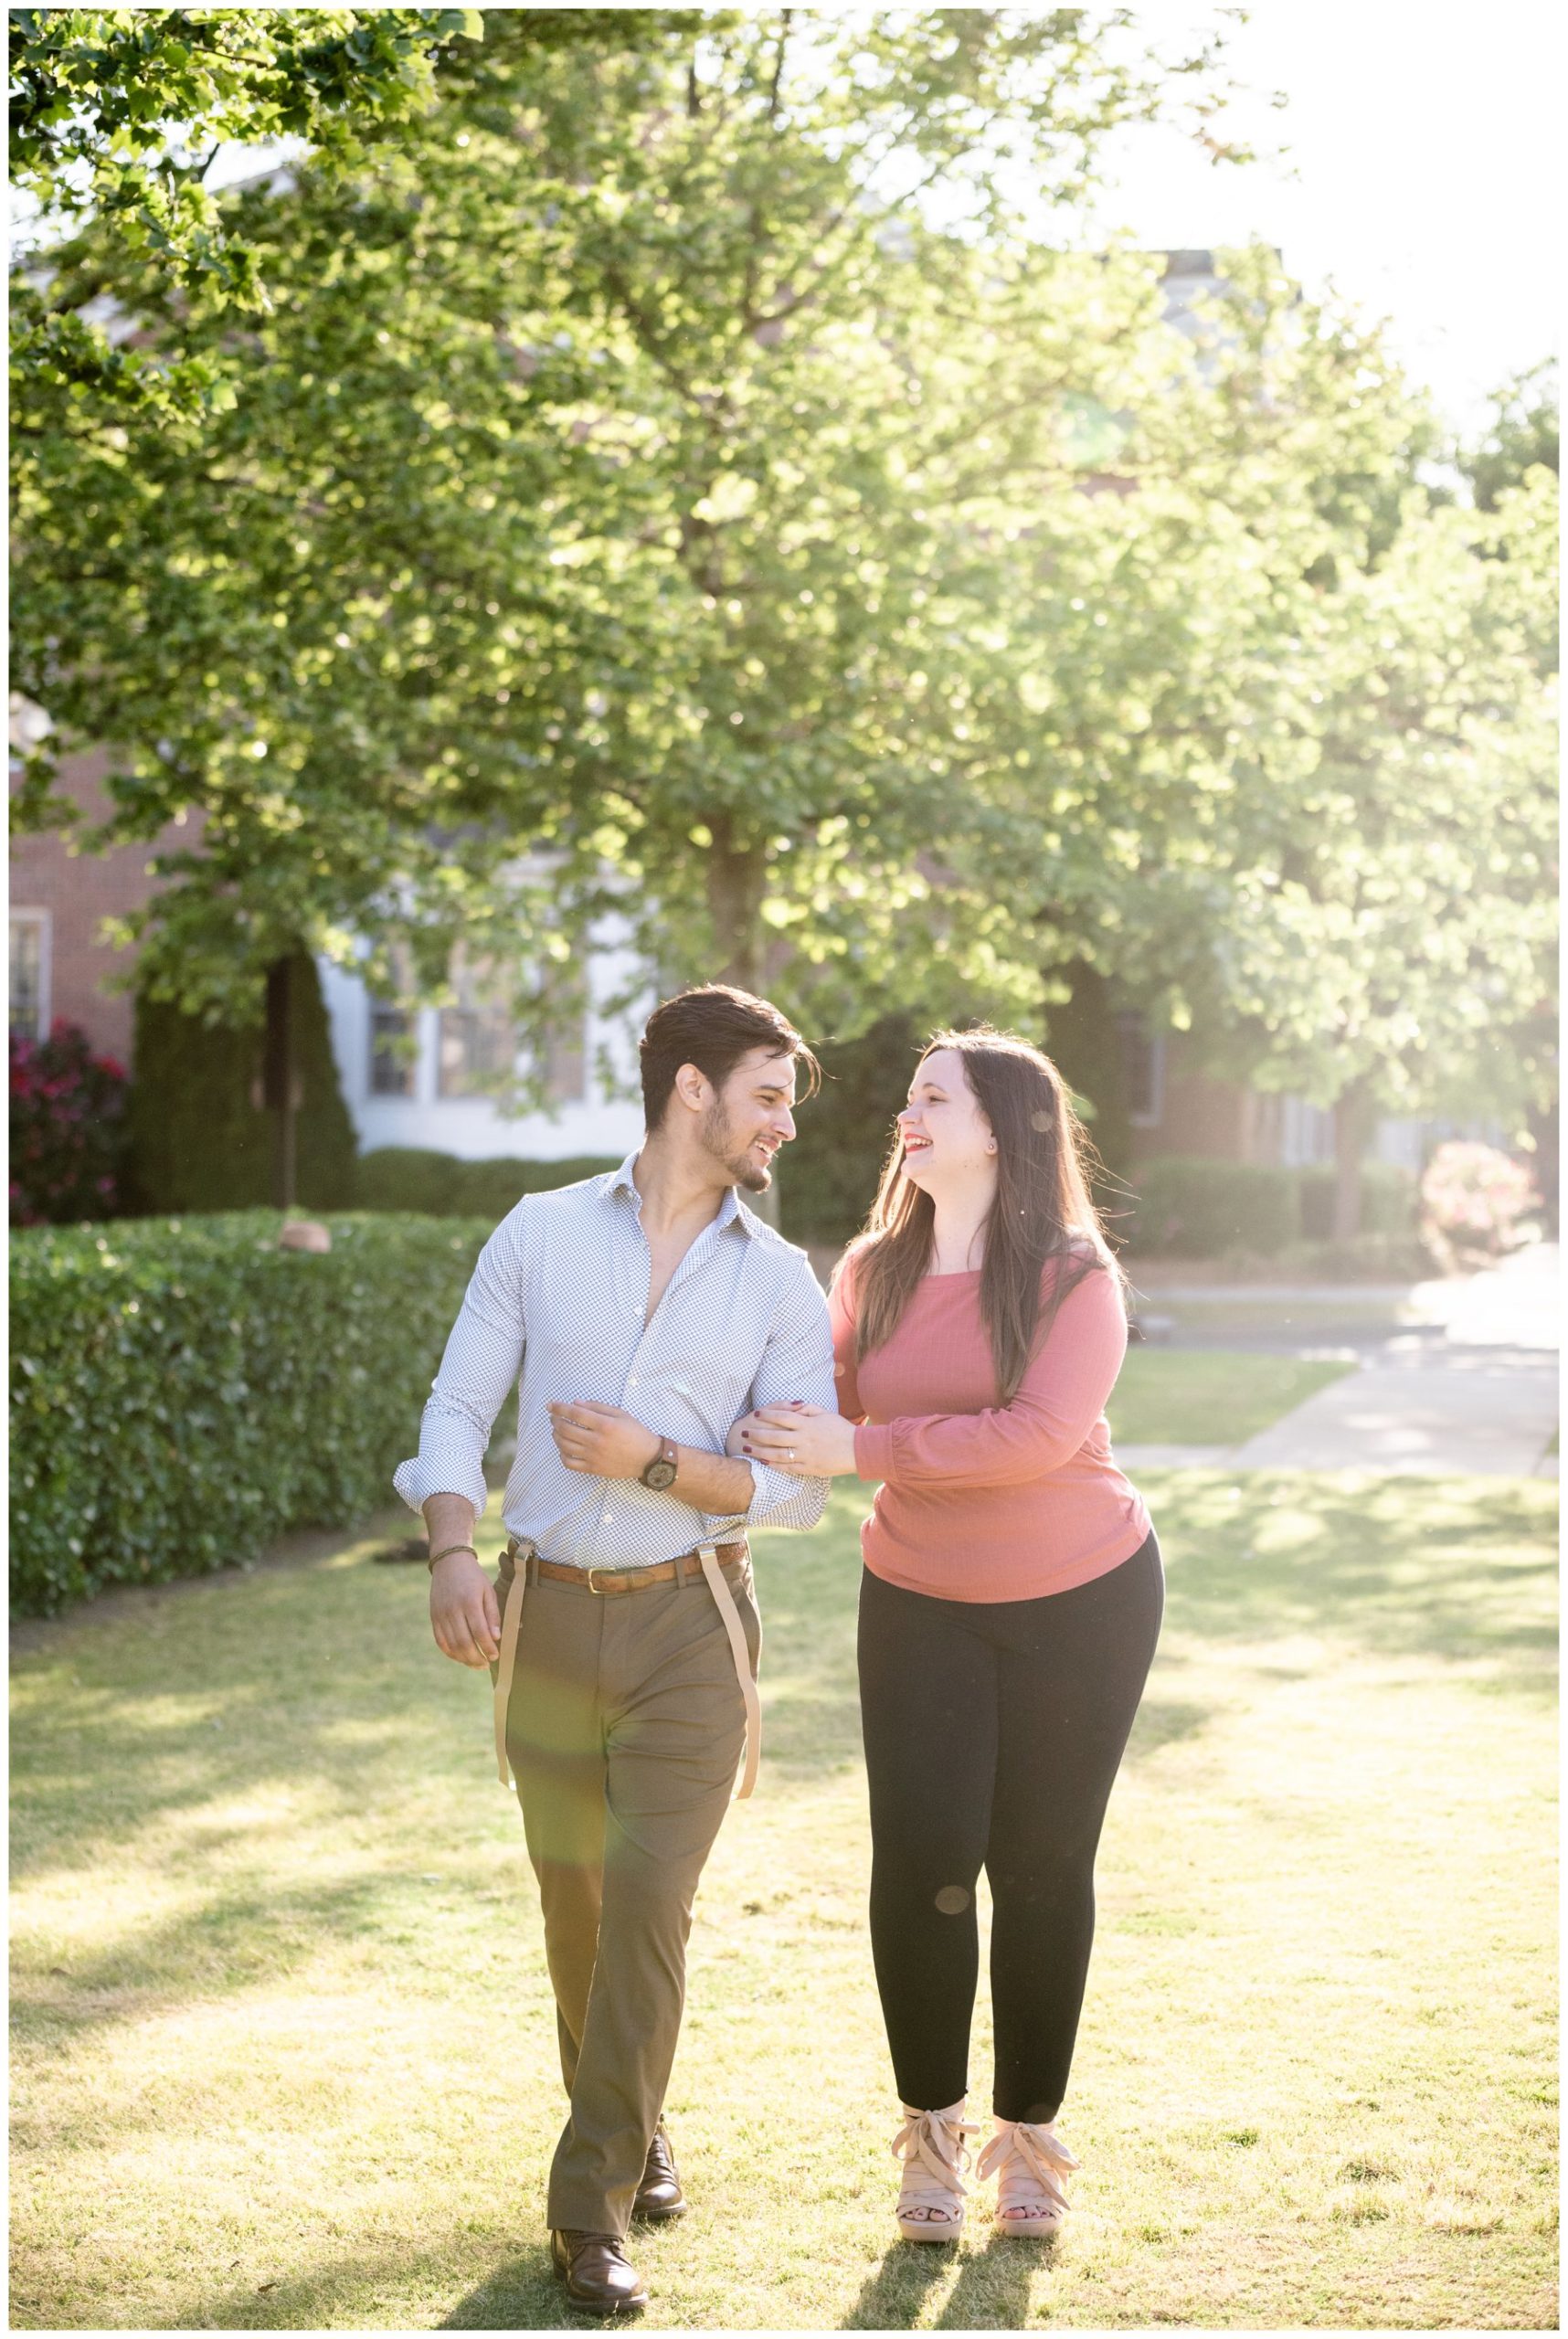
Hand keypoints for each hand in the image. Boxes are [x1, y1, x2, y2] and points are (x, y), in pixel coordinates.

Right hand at [429, 1550, 500, 1667]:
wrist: (449, 1563)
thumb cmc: (474, 1578)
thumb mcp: (488, 1591)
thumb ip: (492, 1615)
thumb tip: (496, 1637)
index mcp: (469, 1602)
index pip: (479, 1632)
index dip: (488, 1648)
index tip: (495, 1656)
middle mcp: (453, 1610)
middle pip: (464, 1642)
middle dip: (476, 1658)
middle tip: (486, 1664)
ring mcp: (441, 1615)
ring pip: (452, 1645)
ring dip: (464, 1659)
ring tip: (476, 1664)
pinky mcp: (434, 1618)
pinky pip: (441, 1641)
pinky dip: (451, 1653)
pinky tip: (461, 1657)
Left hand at [548, 1401, 659, 1479]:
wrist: (648, 1458)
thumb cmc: (636, 1433)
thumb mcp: (621, 1414)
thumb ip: (598, 1407)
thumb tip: (576, 1403)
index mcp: (605, 1425)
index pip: (575, 1413)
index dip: (559, 1408)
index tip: (550, 1405)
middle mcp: (597, 1441)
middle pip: (566, 1429)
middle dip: (555, 1421)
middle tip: (553, 1417)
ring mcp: (594, 1456)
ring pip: (565, 1446)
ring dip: (556, 1436)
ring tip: (556, 1431)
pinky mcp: (593, 1469)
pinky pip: (570, 1463)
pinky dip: (562, 1455)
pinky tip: (564, 1448)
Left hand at [737, 1401, 859, 1476]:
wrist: (858, 1451)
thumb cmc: (842, 1429)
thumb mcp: (826, 1413)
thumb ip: (807, 1408)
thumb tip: (792, 1405)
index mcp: (807, 1424)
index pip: (782, 1417)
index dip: (767, 1415)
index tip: (756, 1414)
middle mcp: (804, 1440)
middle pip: (774, 1436)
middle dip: (756, 1434)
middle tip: (743, 1432)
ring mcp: (805, 1455)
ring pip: (776, 1454)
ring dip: (759, 1451)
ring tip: (747, 1449)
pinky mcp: (808, 1469)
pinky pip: (787, 1468)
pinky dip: (773, 1466)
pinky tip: (763, 1463)